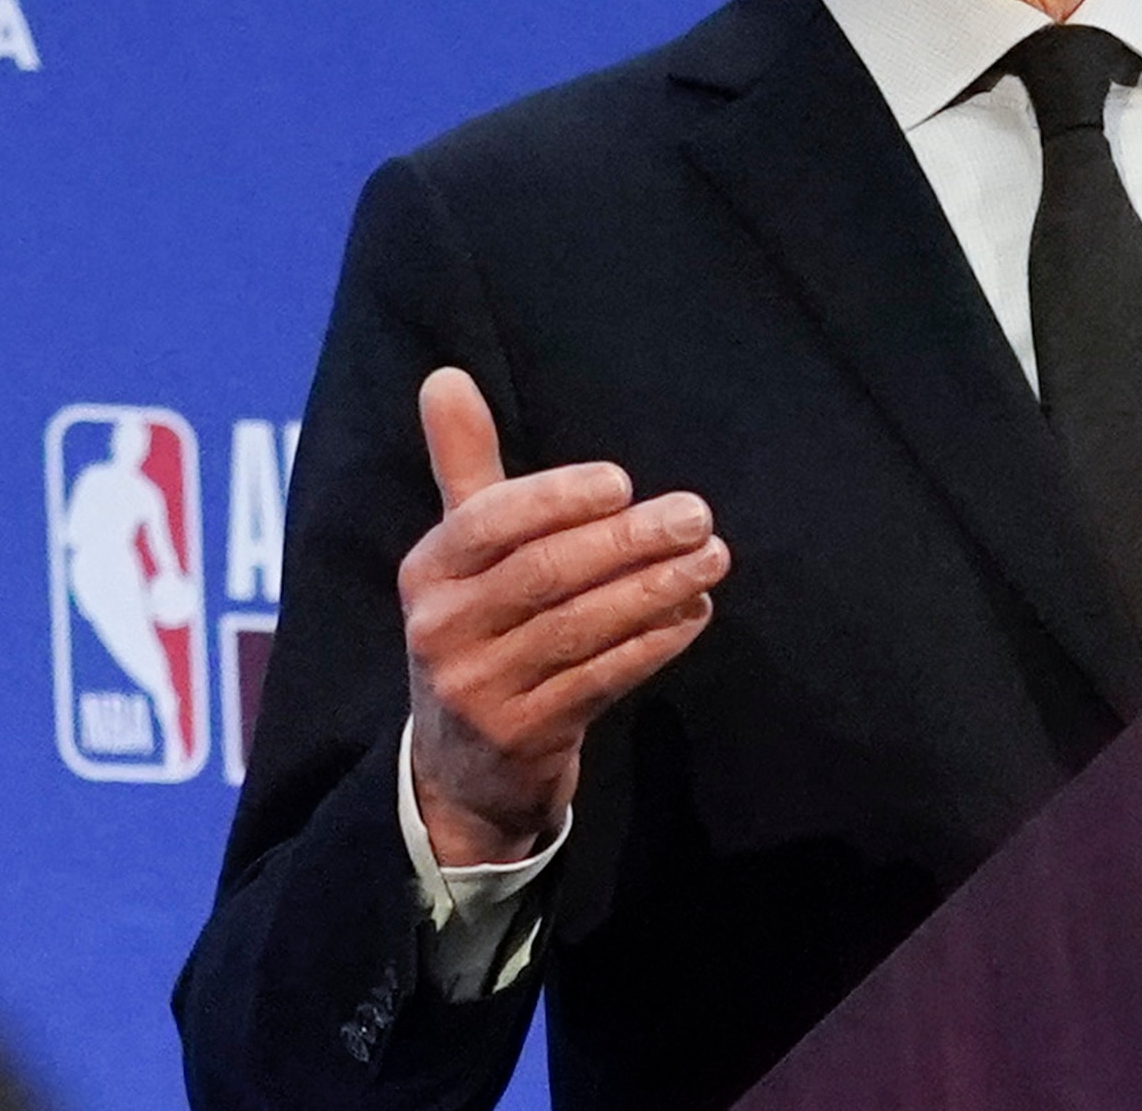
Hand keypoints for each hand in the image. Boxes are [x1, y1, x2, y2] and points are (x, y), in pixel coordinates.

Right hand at [400, 366, 727, 866]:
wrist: (464, 766)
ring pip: (579, 630)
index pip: (488, 522)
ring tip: (712, 558)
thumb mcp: (461, 552)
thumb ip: (465, 465)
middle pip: (544, 575)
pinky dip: (652, 643)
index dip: (555, 499)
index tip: (622, 482)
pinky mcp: (524, 737)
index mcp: (428, 571)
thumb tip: (445, 376)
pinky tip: (693, 613)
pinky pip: (600, 680)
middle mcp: (441, 630)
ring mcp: (480, 690)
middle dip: (627, 541)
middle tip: (696, 516)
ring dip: (655, 590)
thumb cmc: (481, 626)